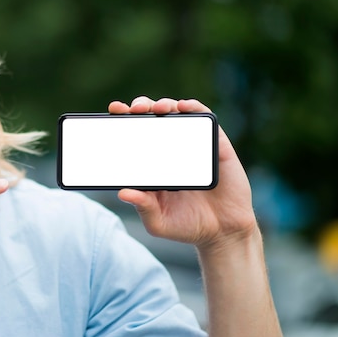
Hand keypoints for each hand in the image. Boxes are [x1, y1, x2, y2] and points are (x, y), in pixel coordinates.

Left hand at [108, 96, 257, 251]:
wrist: (223, 232)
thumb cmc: (187, 225)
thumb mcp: (158, 221)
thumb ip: (142, 207)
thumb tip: (123, 193)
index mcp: (152, 163)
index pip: (134, 134)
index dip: (123, 120)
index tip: (114, 110)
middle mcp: (169, 149)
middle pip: (152, 118)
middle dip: (140, 107)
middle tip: (134, 110)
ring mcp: (192, 144)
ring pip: (176, 114)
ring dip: (164, 104)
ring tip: (157, 108)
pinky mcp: (215, 145)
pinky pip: (205, 119)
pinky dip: (194, 108)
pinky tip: (184, 107)